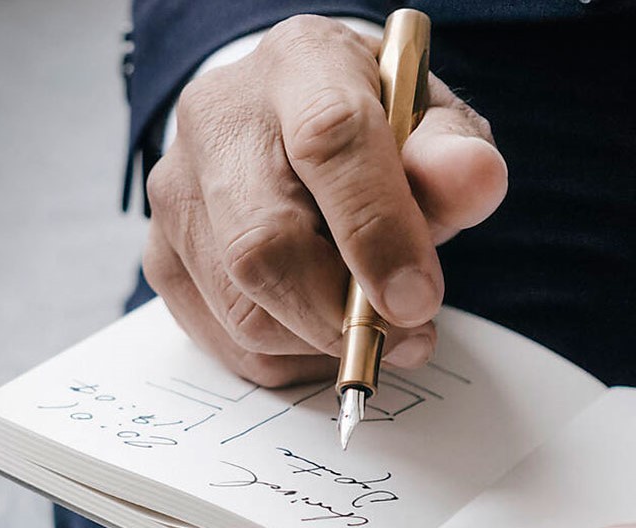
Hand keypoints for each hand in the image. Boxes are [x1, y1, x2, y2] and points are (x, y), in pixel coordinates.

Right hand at [145, 15, 506, 385]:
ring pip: (241, 306)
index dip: (375, 229)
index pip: (327, 141)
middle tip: (406, 334)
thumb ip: (453, 154)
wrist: (285, 123)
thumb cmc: (368, 126)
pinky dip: (287, 357)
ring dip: (320, 342)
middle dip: (341, 313)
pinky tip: (323, 332)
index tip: (417, 299)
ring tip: (373, 328)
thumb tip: (474, 181)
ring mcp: (176, 192)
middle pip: (263, 242)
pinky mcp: (160, 254)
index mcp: (298, 63)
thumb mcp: (428, 121)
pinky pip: (223, 338)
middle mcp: (217, 120)